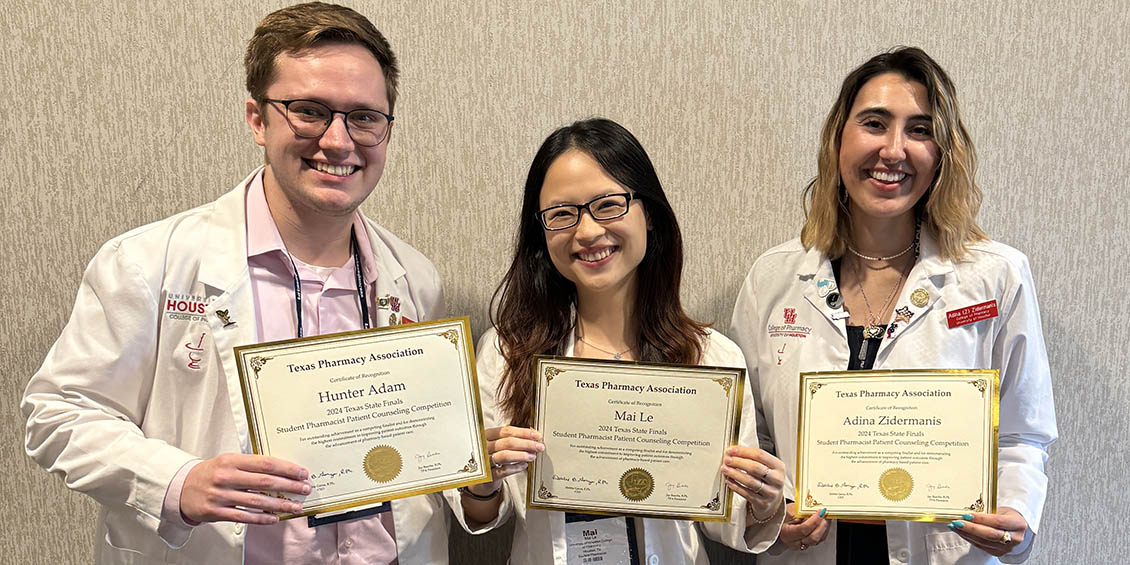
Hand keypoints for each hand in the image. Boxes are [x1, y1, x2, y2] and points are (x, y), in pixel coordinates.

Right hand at [181, 453, 310, 524]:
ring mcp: (220, 495)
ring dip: (280, 505)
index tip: (302, 473)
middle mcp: (226, 477)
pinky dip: (262, 518)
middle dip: (289, 486)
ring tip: (295, 506)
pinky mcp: (215, 512)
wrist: (181, 488)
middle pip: (265, 482)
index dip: (287, 469)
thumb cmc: (210, 473)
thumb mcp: (228, 461)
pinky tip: (275, 518)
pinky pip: (244, 516)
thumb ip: (251, 465)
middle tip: (305, 489)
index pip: (266, 463)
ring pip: (257, 501)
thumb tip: (282, 471)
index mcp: (231, 460)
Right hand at [467, 425, 543, 496]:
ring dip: (522, 455)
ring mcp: (484, 461)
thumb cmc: (491, 456)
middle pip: (507, 442)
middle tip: (539, 446)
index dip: (523, 432)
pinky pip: (504, 470)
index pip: (506, 431)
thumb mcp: (497, 444)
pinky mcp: (487, 475)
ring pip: (505, 455)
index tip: (536, 435)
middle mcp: (483, 447)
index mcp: (486, 435)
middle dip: (526, 444)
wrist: (479, 477)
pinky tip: (524, 465)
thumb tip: (533, 436)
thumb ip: (513, 439)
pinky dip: (516, 467)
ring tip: (532, 456)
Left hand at [720, 445, 784, 521]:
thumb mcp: (767, 467)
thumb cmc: (768, 480)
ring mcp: (770, 492)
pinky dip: (736, 486)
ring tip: (725, 469)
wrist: (773, 501)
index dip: (744, 451)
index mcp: (779, 467)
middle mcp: (777, 479)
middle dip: (738, 462)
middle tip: (727, 460)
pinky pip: (746, 494)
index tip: (732, 450)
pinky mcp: (762, 503)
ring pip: (750, 481)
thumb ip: (753, 458)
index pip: (760, 455)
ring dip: (734, 474)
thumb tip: (734, 451)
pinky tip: (729, 481)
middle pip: (755, 468)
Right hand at [779, 502, 828, 550]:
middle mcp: (794, 542)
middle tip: (824, 514)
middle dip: (821, 525)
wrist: (781, 520)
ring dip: (824, 527)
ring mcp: (802, 545)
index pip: (803, 529)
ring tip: (825, 516)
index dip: (813, 521)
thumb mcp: (790, 510)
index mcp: (786, 533)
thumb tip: (815, 510)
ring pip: (818, 539)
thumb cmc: (784, 515)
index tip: (819, 512)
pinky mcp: (808, 544)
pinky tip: (824, 522)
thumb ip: (802, 511)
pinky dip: (823, 530)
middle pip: (813, 538)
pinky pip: (819, 539)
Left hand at [949, 507, 1027, 556]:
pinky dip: (968, 538)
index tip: (967, 515)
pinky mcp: (998, 552)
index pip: (998, 522)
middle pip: (990, 534)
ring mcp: (1006, 547)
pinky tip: (960, 532)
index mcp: (1018, 524)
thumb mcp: (1003, 510)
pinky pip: (981, 546)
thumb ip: (989, 512)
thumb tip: (968, 512)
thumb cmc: (1008, 516)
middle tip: (958, 522)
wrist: (1016, 528)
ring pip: (984, 542)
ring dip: (966, 534)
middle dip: (971, 528)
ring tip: (955, 526)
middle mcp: (1015, 538)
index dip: (982, 519)